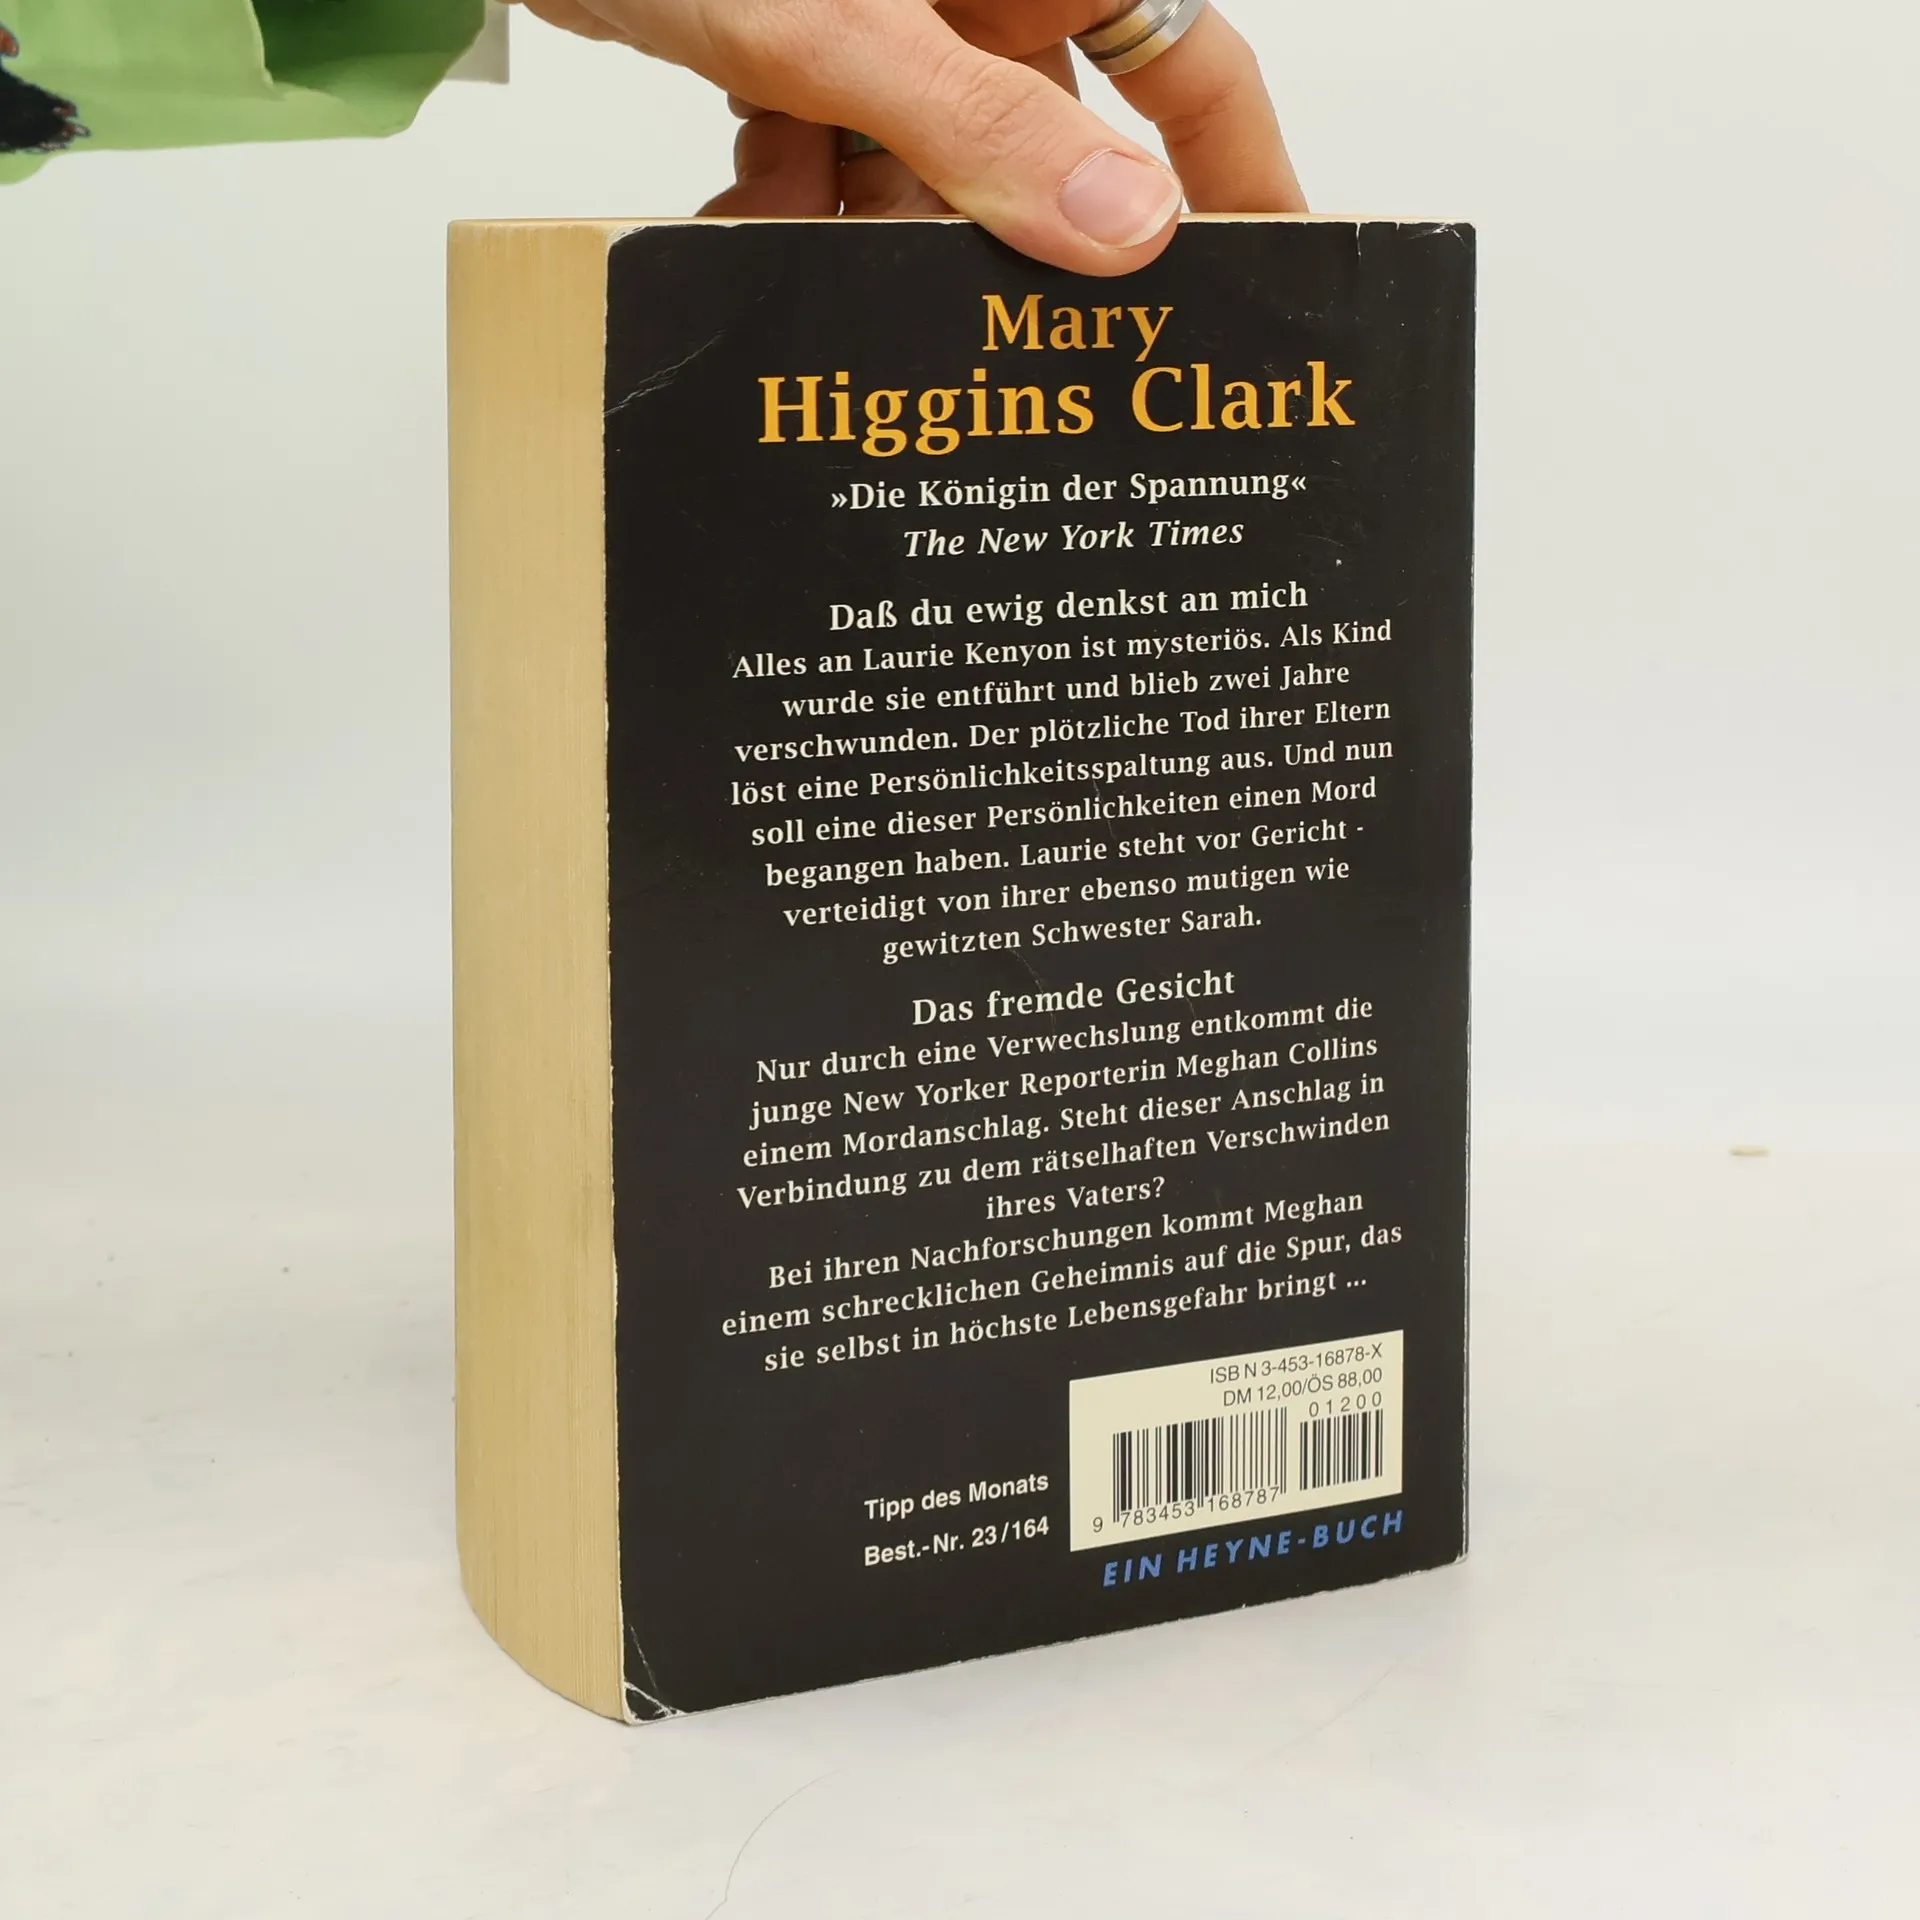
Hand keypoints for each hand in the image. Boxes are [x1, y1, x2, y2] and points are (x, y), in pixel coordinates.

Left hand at [511, 0, 1303, 275]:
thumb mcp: (842, 20)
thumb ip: (977, 127)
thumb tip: (1124, 233)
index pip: (1196, 67)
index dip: (1238, 180)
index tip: (1265, 287)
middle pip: (1051, 151)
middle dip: (1019, 254)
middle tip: (1033, 364)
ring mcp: (888, 21)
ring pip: (930, 177)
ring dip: (878, 248)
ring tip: (844, 316)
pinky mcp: (799, 50)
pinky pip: (830, 159)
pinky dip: (791, 208)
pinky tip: (749, 239)